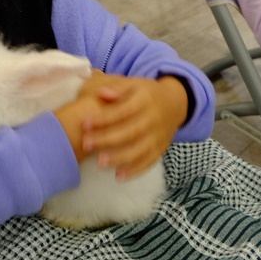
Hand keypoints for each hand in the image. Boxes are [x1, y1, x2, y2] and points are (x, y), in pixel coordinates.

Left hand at [61, 72, 185, 176]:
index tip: (85, 123)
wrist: (175, 103)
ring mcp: (158, 136)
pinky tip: (118, 175)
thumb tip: (101, 92)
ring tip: (100, 163)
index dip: (104, 118)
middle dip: (107, 140)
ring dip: (120, 158)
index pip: (122, 111)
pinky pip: (149, 161)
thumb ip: (118, 88)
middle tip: (86, 145)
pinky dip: (135, 170)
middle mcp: (152, 119)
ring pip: (139, 149)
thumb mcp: (134, 84)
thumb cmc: (146, 93)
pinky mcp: (161, 148)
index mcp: (144, 100)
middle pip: (129, 132)